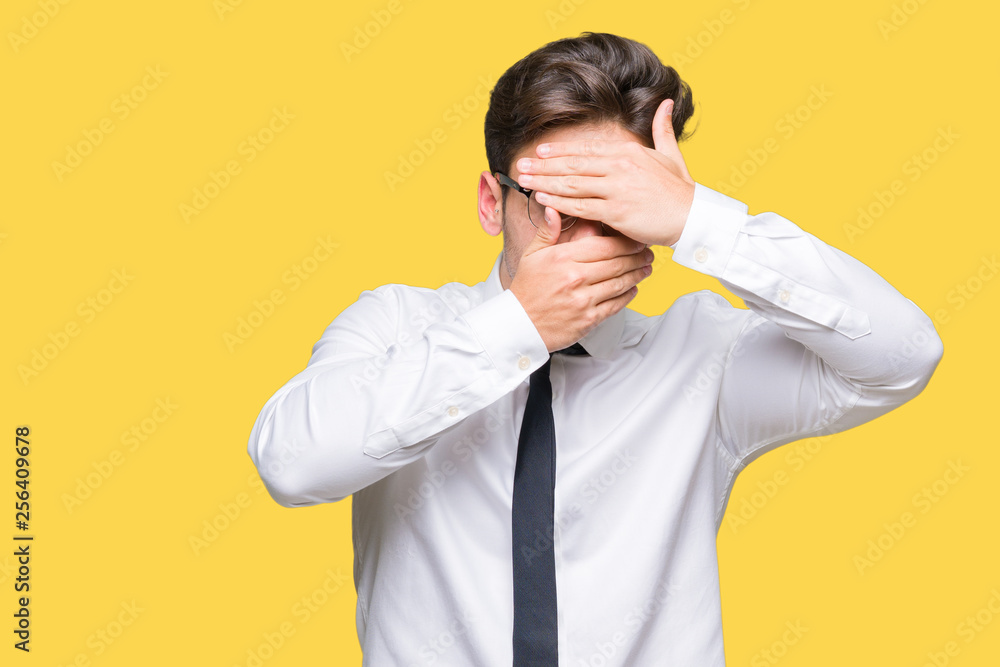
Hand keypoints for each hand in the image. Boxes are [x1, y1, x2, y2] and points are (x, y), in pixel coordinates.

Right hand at [509, 208, 653, 352]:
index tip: (636, 240)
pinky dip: (628, 296)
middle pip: (617, 263)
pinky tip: (633, 288)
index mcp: (562, 259)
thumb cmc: (526, 289)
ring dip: (637, 275)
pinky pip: (615, 305)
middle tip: (647, 252)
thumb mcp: (532, 255)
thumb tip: (554, 207)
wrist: (519, 325)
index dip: (626, 242)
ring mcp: (583, 300)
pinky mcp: (588, 319)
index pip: (604, 245)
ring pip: (620, 283)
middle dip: (637, 257)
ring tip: (645, 268)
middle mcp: (575, 278)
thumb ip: (547, 231)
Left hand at [514, 99, 695, 246]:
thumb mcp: (671, 155)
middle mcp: (619, 167)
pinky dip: (558, 202)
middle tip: (520, 166)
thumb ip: (662, 129)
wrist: (693, 216)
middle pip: (573, 166)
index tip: (540, 151)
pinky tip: (541, 199)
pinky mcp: (616, 211)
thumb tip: (664, 102)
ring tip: (524, 181)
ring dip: (544, 182)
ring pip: (572, 184)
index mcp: (627, 153)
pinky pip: (581, 207)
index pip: (586, 151)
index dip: (560, 151)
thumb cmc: (680, 191)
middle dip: (543, 166)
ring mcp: (616, 189)